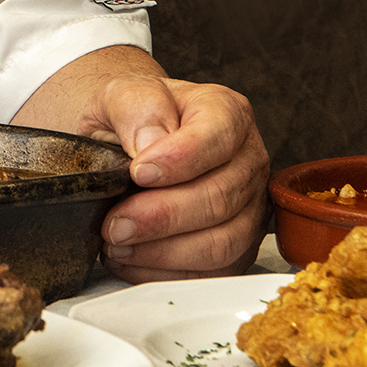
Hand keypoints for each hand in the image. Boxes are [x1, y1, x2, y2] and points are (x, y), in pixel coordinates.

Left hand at [89, 74, 269, 280]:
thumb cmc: (134, 117)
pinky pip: (212, 272)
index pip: (217, 138)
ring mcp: (249, 206)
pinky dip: (167, 273)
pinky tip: (132, 260)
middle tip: (116, 224)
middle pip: (220, 198)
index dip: (179, 160)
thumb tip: (150, 143)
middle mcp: (248, 160)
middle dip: (162, 217)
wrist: (129, 139)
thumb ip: (137, 107)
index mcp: (227, 113)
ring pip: (222, 243)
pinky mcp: (238, 245)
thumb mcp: (121, 93)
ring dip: (164, 252)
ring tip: (118, 244)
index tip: (137, 174)